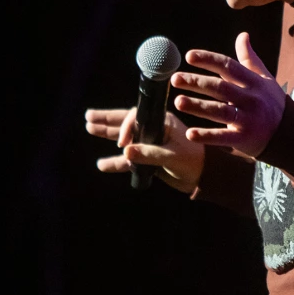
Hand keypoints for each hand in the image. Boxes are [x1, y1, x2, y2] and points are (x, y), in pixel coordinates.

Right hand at [85, 105, 205, 192]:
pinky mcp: (149, 159)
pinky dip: (116, 162)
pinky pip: (129, 159)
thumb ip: (149, 154)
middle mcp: (155, 129)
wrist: (204, 177)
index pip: (137, 118)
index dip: (126, 128)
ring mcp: (151, 144)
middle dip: (107, 120)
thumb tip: (124, 151)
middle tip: (88, 117)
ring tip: (89, 128)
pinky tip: (102, 165)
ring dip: (107, 134)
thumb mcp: (172, 156)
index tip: (122, 143)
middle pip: (126, 122)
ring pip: (125, 139)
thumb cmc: (194, 161)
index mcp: (163, 121)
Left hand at [170, 32, 285, 158]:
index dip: (209, 60)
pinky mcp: (244, 138)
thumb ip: (249, 58)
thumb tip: (243, 35)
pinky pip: (223, 137)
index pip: (229, 66)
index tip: (189, 56)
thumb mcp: (264, 78)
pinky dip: (207, 136)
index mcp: (254, 82)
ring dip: (198, 106)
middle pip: (221, 87)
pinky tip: (190, 134)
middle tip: (175, 79)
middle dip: (197, 82)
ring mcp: (248, 119)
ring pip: (220, 111)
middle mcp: (251, 99)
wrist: (290, 133)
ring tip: (178, 102)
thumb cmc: (272, 102)